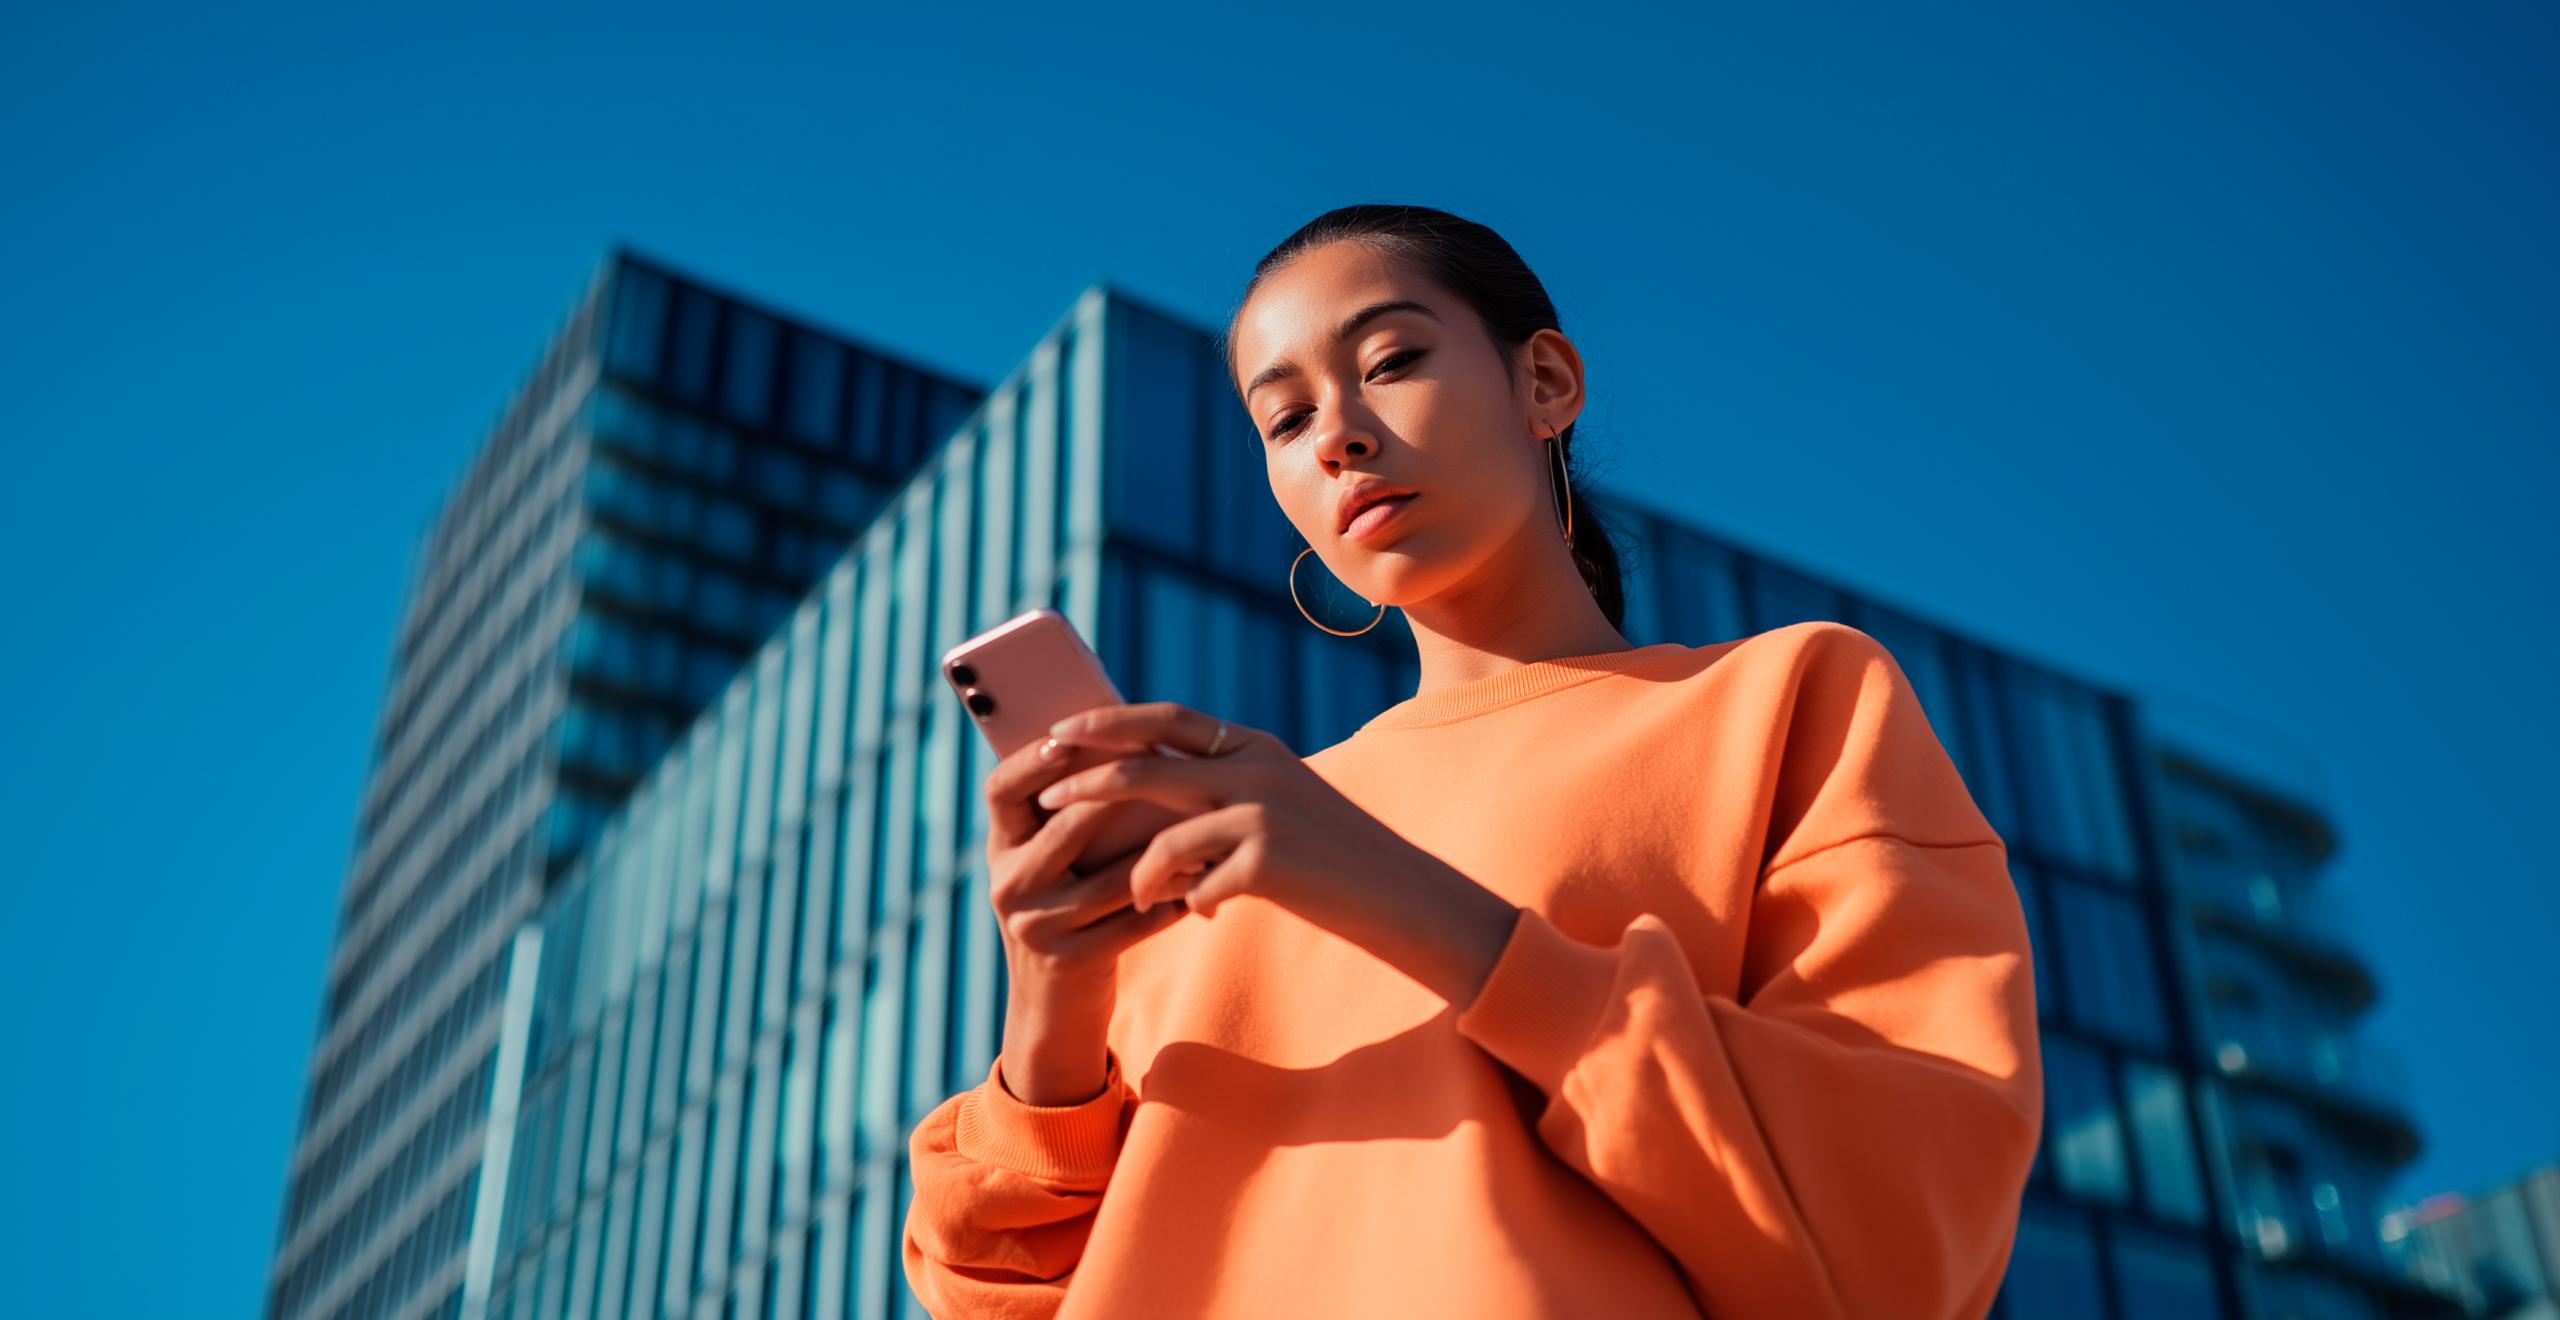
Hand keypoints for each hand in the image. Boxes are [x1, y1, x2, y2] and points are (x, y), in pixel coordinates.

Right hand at [979, 726, 1188, 1102]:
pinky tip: (1203, 884)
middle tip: (1166, 765)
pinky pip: (1134, 921)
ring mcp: (1037, 927)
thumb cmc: (1067, 911)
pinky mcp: (1071, 962)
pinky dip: (1172, 899)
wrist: (1054, 1006)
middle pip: (1066, 827)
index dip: (1033, 758)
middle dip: (1120, 795)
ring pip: (1112, 876)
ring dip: (1164, 851)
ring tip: (1206, 824)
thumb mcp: (1052, 865)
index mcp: (1001, 849)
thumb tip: (1125, 737)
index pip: (1000, 789)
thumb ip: (1070, 815)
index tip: (1071, 730)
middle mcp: (1009, 886)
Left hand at [1035, 702, 1523, 1004]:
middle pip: (1150, 761)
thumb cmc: (1336, 860)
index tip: (1061, 731)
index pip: (1167, 719)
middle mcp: (1255, 766)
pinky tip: (1207, 915)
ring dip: (1139, 868)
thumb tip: (1154, 807)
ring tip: (1129, 893)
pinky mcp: (1268, 860)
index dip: (1110, 722)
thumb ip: (1225, 796)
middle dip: (1091, 774)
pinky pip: (1194, 883)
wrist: (1404, 897)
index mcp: (1255, 746)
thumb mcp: (1282, 809)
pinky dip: (1190, 903)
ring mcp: (1263, 811)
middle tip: (1046, 789)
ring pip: (1165, 832)